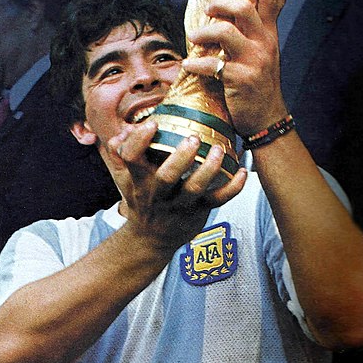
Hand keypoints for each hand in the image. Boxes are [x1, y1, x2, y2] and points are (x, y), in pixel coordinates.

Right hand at [108, 120, 246, 253]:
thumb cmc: (141, 199)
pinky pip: (218, 200)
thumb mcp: (124, 179)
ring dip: (209, 169)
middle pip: (167, 176)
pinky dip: (234, 187)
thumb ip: (119, 153)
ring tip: (218, 150)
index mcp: (138, 180)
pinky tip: (243, 171)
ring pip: (195, 189)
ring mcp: (179, 204)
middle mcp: (158, 193)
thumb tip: (122, 132)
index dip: (140, 141)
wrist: (150, 239)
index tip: (153, 123)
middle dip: (180, 157)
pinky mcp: (199, 211)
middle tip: (193, 138)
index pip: (132, 159)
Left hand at [182, 0, 287, 134]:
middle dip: (218, 4)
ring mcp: (253, 60)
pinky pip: (212, 64)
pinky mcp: (240, 78)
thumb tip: (220, 14)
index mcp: (269, 34)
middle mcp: (264, 43)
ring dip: (202, 32)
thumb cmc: (258, 84)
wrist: (267, 117)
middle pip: (242, 8)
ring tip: (193, 38)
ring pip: (224, 31)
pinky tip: (189, 65)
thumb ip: (247, 33)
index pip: (269, 0)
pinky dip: (195, 63)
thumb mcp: (261, 54)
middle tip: (207, 12)